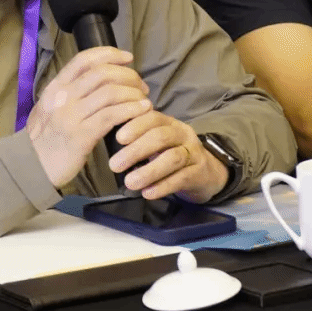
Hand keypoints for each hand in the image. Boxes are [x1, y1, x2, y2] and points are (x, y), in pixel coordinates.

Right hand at [26, 47, 150, 187]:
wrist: (31, 167)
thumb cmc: (45, 139)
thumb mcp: (50, 108)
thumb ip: (70, 93)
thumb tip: (98, 81)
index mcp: (55, 86)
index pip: (85, 59)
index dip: (110, 54)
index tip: (128, 58)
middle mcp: (62, 97)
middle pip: (102, 73)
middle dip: (128, 75)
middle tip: (141, 86)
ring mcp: (71, 115)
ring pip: (110, 92)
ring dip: (133, 94)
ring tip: (144, 101)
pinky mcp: (81, 135)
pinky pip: (112, 115)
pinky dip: (132, 110)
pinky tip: (141, 111)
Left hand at [108, 113, 228, 202]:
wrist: (207, 172)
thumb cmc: (171, 153)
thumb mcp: (156, 141)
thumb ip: (137, 137)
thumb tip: (104, 136)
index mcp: (168, 123)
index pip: (152, 118)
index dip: (135, 126)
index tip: (117, 138)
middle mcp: (182, 134)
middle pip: (161, 137)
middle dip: (136, 150)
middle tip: (114, 165)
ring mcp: (193, 153)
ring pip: (173, 158)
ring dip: (148, 171)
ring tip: (129, 182)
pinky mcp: (199, 173)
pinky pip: (181, 178)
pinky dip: (162, 186)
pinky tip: (147, 193)